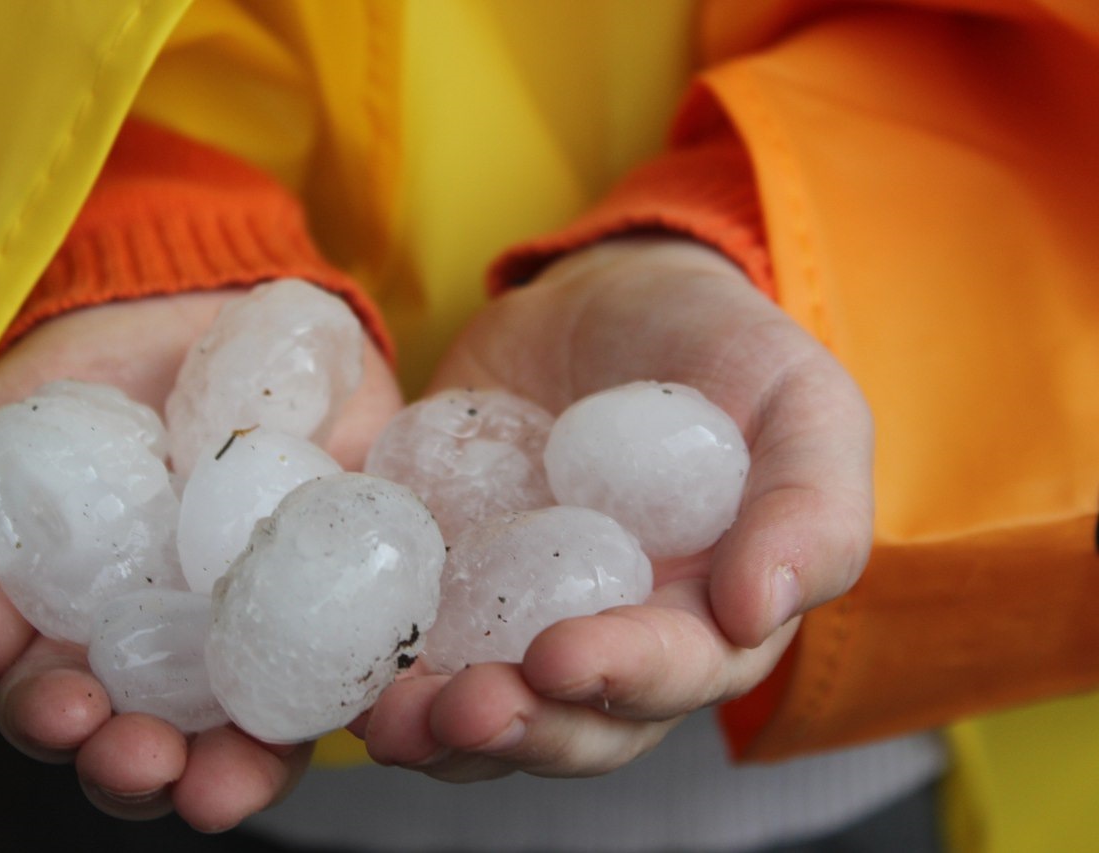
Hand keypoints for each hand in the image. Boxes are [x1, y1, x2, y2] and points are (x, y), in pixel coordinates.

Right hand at [0, 291, 402, 828]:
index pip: (77, 711)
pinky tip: (340, 698)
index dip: (69, 729)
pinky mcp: (343, 579)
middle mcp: (182, 650)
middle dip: (151, 767)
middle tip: (146, 757)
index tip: (69, 715)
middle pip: (167, 742)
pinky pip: (358, 647)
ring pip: (260, 722)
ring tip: (229, 776)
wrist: (178, 312)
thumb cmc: (68, 401)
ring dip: (244, 766)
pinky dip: (350, 683)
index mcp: (92, 639)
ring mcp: (265, 618)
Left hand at [360, 237, 873, 780]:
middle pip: (570, 719)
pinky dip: (375, 659)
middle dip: (517, 726)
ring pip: (484, 702)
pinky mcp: (444, 575)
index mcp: (702, 613)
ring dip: (435, 726)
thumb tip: (762, 607)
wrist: (606, 299)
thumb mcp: (799, 401)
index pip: (671, 674)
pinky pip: (408, 635)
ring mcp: (517, 613)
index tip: (560, 656)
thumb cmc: (721, 349)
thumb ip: (811, 503)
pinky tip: (343, 667)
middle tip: (459, 708)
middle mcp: (608, 634)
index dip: (621, 678)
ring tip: (388, 720)